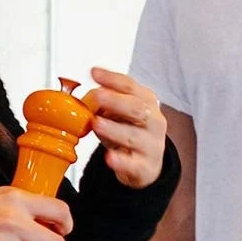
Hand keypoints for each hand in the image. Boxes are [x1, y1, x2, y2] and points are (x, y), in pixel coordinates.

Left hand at [87, 66, 167, 189]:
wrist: (148, 164)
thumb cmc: (130, 132)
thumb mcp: (121, 113)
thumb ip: (106, 102)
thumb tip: (88, 94)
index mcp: (147, 103)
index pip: (131, 87)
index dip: (112, 79)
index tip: (94, 73)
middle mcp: (153, 122)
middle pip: (137, 108)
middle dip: (116, 101)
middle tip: (97, 96)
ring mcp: (151, 145)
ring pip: (134, 136)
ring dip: (114, 129)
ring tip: (97, 123)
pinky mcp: (145, 167)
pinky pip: (133, 164)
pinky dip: (121, 161)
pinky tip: (110, 157)